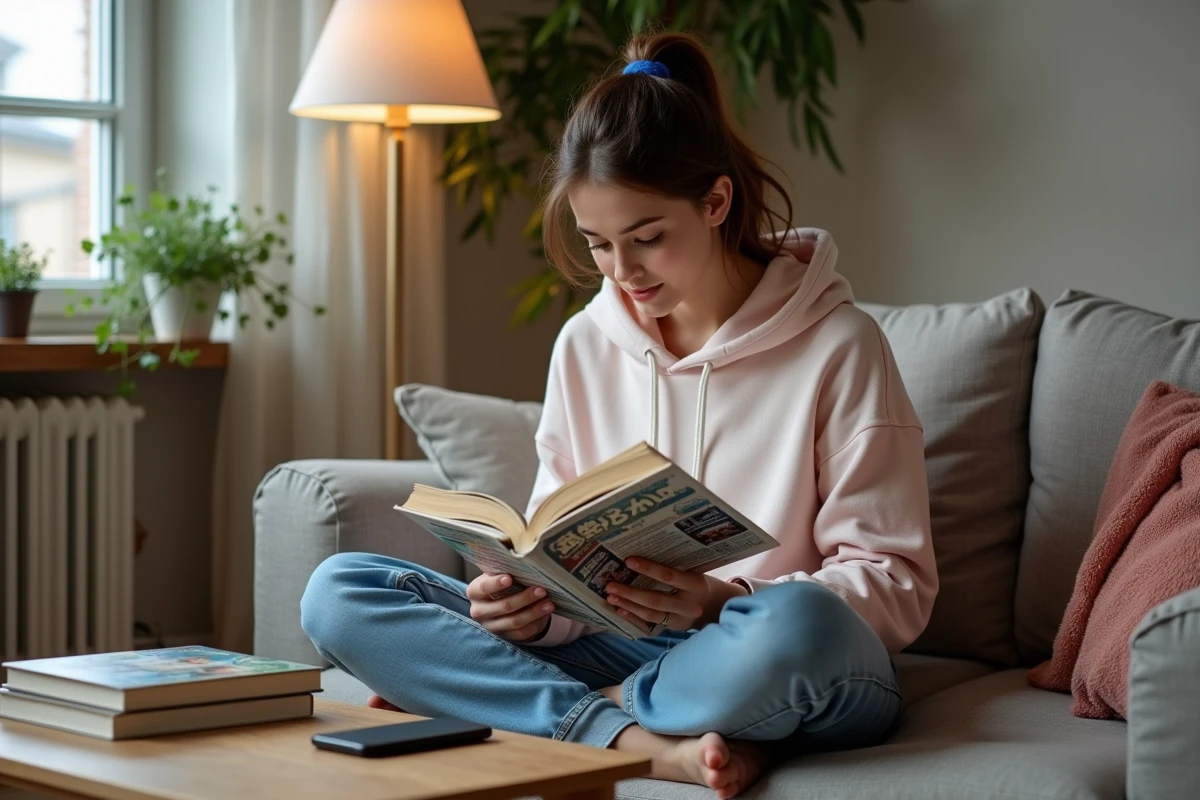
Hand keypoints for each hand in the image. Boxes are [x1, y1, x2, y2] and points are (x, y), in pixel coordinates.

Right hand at [465, 572, 555, 641]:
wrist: (505, 601)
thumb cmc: (503, 583)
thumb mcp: (499, 574)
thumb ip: (504, 569)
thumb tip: (522, 561)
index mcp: (474, 592)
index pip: (483, 588)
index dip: (495, 584)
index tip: (510, 577)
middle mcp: (479, 611)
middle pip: (503, 606)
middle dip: (524, 598)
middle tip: (541, 590)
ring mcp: (491, 626)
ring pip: (514, 621)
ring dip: (534, 612)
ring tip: (549, 603)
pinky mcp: (505, 636)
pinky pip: (521, 633)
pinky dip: (535, 622)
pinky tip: (545, 612)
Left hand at [604, 557, 747, 631]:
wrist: (721, 607)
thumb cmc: (703, 584)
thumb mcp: (696, 573)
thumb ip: (675, 569)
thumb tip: (642, 559)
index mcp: (696, 585)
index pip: (669, 576)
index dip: (648, 569)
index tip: (628, 561)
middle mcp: (689, 605)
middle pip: (655, 600)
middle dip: (630, 593)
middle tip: (610, 585)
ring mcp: (682, 619)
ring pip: (651, 614)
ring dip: (628, 606)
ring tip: (611, 598)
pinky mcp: (675, 628)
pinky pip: (651, 623)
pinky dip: (634, 617)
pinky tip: (620, 611)